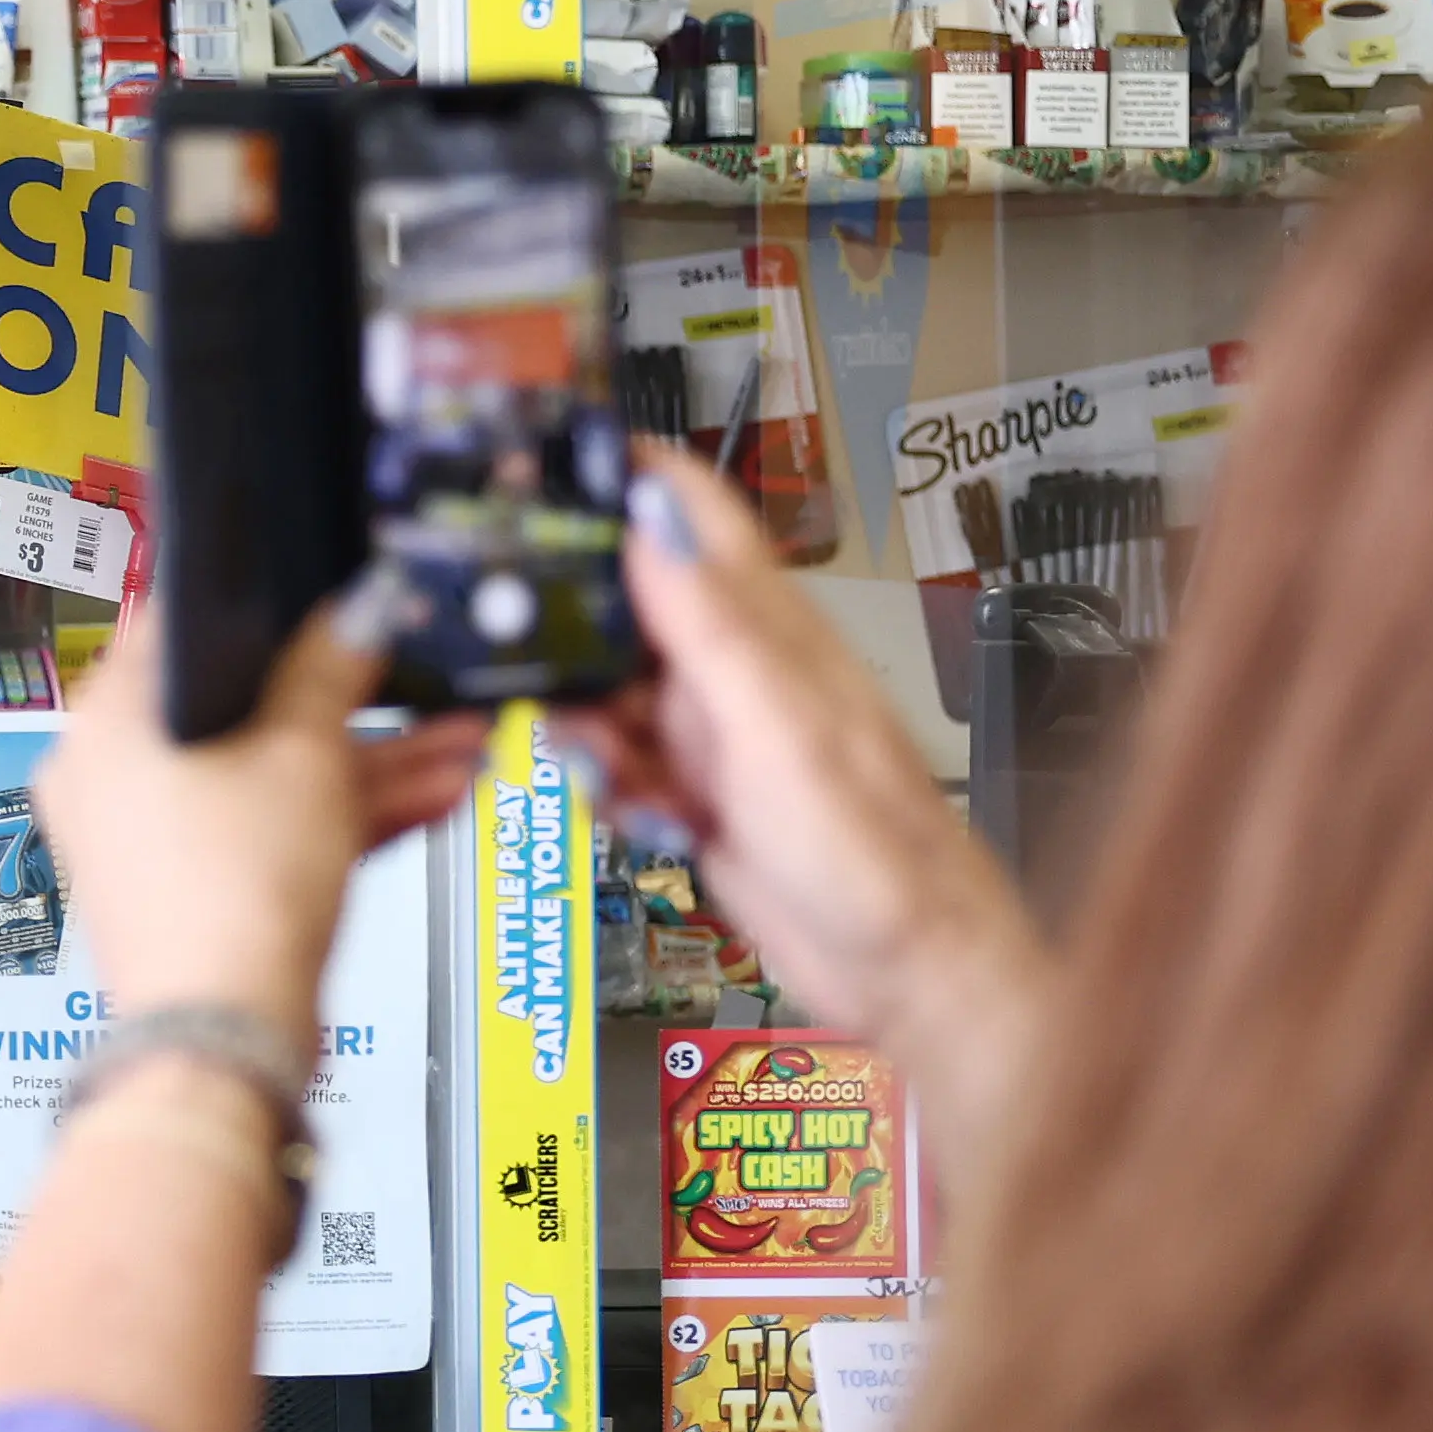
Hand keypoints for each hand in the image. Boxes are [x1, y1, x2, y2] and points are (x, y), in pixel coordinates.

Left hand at [34, 598, 488, 1046]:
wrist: (229, 1036)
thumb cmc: (228, 904)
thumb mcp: (305, 754)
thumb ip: (330, 669)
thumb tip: (351, 618)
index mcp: (109, 720)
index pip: (183, 626)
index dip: (269, 613)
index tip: (330, 611)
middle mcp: (111, 774)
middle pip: (239, 709)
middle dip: (349, 703)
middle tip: (409, 682)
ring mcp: (149, 839)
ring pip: (266, 775)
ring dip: (366, 762)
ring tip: (454, 743)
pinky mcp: (190, 890)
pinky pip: (267, 828)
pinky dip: (337, 814)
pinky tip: (427, 794)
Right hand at [592, 445, 1051, 1152]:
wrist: (905, 976)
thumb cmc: (882, 859)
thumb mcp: (783, 733)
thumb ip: (712, 628)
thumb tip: (652, 523)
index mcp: (771, 630)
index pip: (689, 511)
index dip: (622, 471)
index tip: (544, 455)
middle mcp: (738, 669)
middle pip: (624, 601)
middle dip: (568, 622)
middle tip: (527, 655)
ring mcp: (714, 731)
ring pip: (607, 689)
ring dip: (582, 721)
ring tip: (602, 764)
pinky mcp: (696, 793)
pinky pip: (616, 765)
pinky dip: (603, 783)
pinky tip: (632, 810)